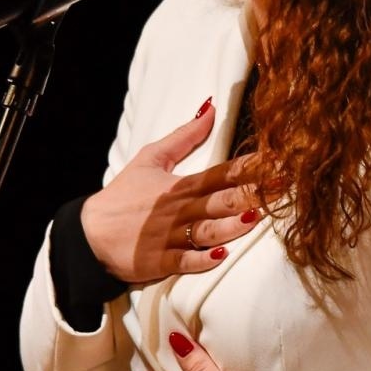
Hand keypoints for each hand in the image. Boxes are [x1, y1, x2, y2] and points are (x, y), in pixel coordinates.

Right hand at [82, 98, 262, 284]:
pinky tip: (221, 255)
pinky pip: (184, 262)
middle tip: (280, 188)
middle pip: (219, 201)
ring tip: (255, 219)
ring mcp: (170, 237)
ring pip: (206, 231)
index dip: (251, 167)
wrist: (89, 234)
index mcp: (180, 185)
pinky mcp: (160, 262)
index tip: (278, 161)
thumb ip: (184, 136)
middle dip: (251, 194)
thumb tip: (210, 108)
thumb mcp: (150, 159)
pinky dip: (202, 260)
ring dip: (231, 226)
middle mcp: (178, 210)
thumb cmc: (123, 196)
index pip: (222, 173)